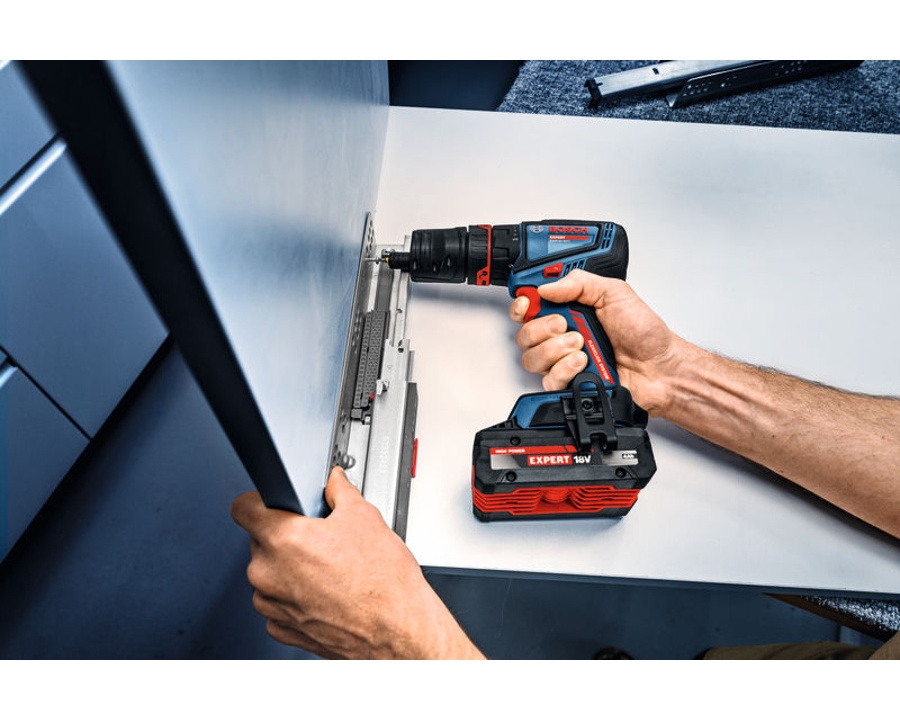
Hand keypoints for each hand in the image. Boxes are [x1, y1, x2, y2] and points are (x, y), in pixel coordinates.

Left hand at [230, 466, 484, 658]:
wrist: (397, 630)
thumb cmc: (382, 583)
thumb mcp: (365, 517)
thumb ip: (339, 491)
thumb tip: (334, 482)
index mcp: (282, 539)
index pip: (242, 507)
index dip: (260, 500)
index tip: (273, 504)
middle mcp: (268, 573)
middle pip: (261, 540)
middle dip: (286, 535)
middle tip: (320, 538)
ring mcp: (272, 605)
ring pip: (269, 573)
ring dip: (289, 568)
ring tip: (328, 568)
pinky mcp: (281, 628)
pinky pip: (278, 602)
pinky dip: (295, 596)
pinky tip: (325, 592)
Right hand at [509, 270, 680, 414]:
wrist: (659, 367)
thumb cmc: (644, 332)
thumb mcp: (615, 293)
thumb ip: (579, 283)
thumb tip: (546, 286)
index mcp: (570, 309)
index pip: (530, 306)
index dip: (522, 304)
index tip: (528, 302)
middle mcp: (562, 335)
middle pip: (524, 333)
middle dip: (541, 328)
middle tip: (565, 325)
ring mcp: (563, 360)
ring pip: (532, 358)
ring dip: (555, 350)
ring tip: (581, 345)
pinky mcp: (569, 382)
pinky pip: (548, 380)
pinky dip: (564, 370)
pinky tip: (583, 363)